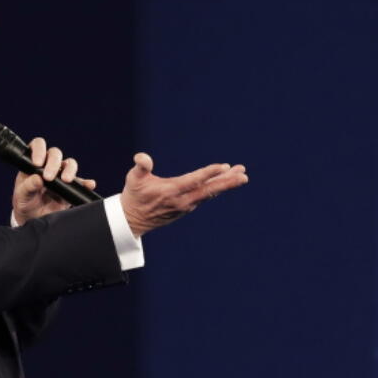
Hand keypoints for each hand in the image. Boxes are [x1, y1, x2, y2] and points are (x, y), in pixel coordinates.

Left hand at [12, 138, 96, 225]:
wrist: (34, 218)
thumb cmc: (25, 202)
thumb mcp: (22, 195)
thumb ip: (28, 186)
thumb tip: (37, 178)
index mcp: (33, 162)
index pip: (37, 146)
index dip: (39, 149)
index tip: (37, 163)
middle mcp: (48, 165)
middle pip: (55, 154)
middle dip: (54, 163)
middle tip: (49, 177)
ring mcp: (60, 175)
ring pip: (69, 164)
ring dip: (70, 170)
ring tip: (66, 180)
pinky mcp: (70, 187)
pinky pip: (80, 182)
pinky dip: (85, 183)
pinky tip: (89, 185)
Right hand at [119, 152, 247, 236]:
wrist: (133, 220)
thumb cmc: (134, 195)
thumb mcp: (133, 179)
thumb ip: (140, 166)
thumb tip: (142, 157)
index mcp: (170, 192)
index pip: (194, 181)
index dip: (209, 173)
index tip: (224, 166)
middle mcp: (182, 201)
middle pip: (208, 190)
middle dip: (227, 182)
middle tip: (244, 174)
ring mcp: (186, 206)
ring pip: (209, 193)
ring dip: (226, 184)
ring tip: (242, 175)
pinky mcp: (188, 208)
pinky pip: (206, 196)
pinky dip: (217, 188)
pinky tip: (226, 181)